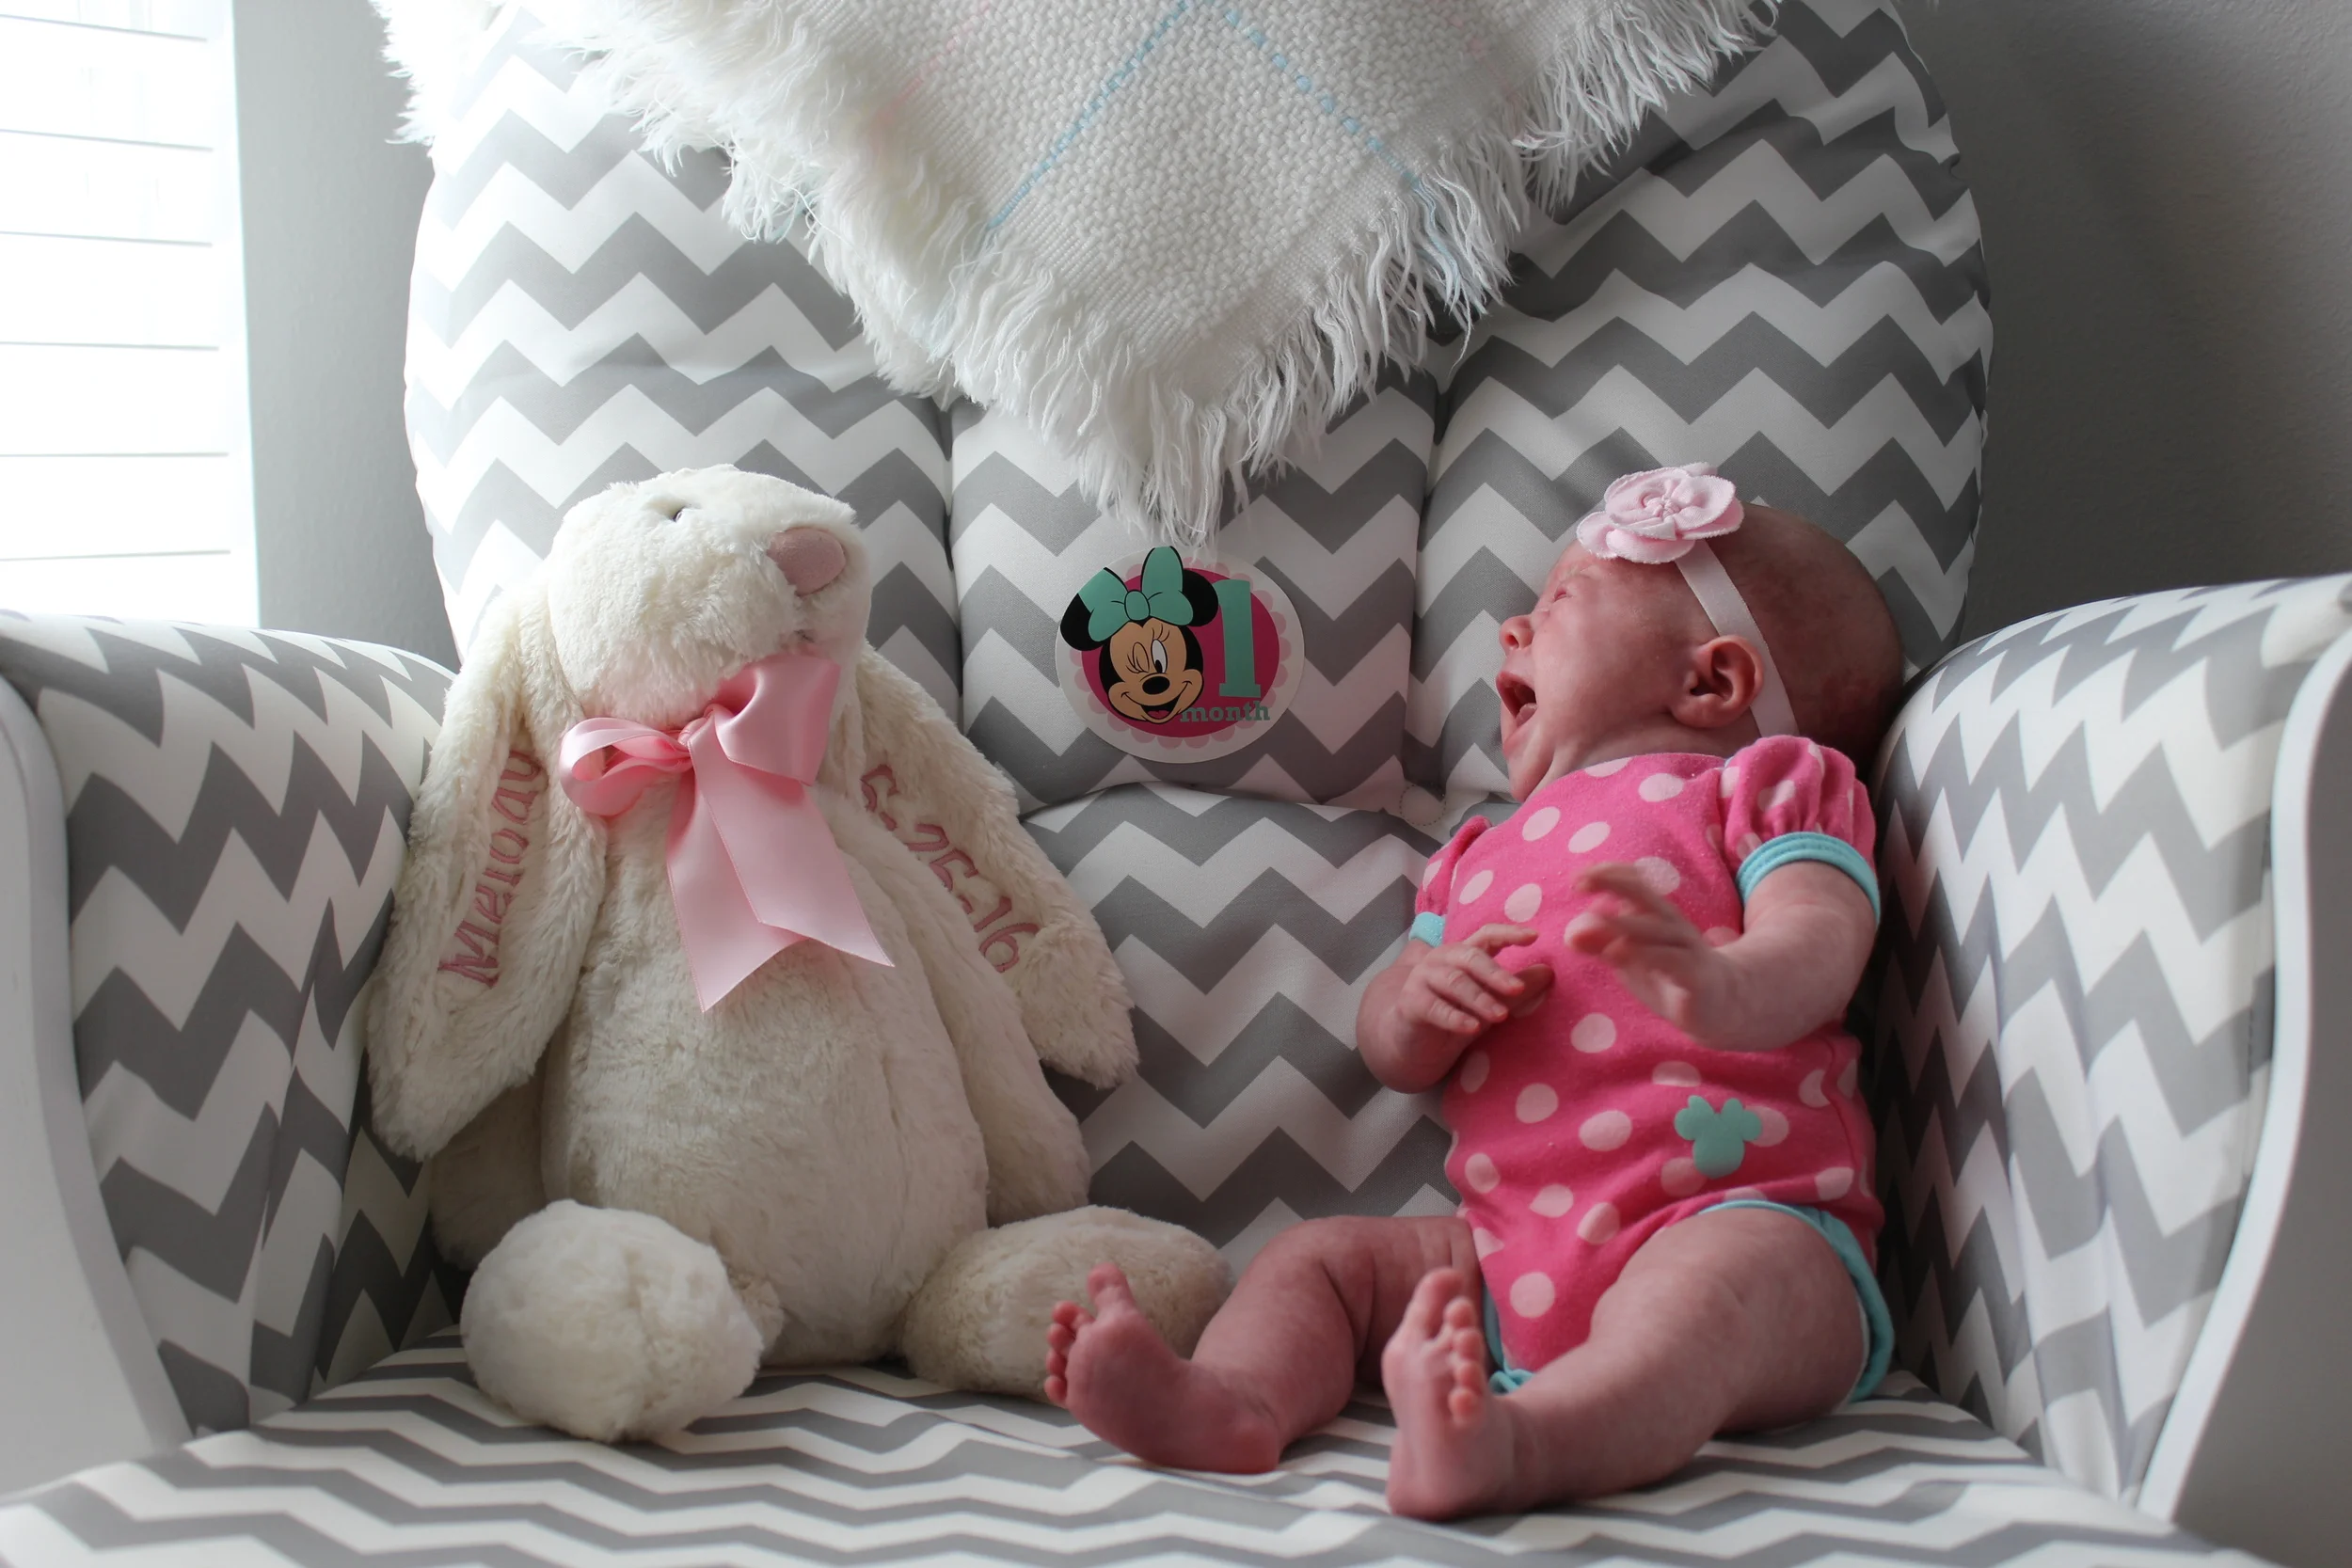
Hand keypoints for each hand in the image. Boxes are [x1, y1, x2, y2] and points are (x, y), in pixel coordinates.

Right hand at [1394, 922, 1552, 1057]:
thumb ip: (1514, 989)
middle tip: (1518, 989)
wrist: (1415, 1043)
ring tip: (1500, 1015)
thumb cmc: (1455, 1015)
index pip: (1486, 935)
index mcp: (1463, 954)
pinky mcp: (1410, 1002)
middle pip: (1470, 956)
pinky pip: (1434, 1007)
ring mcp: (1422, 978)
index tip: (1534, 937)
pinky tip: (1472, 1028)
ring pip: (1454, 981)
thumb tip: (1548, 972)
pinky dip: (1454, 1017)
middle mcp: (1441, 959)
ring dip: (1479, 998)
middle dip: (1495, 973)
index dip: (1508, 933)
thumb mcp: (1489, 1002)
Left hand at [1564, 863, 1743, 1045]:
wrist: (1722, 1003)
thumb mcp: (1630, 960)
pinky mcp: (1695, 975)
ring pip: (1655, 928)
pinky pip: (1670, 960)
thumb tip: (1571, 933)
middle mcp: (1673, 925)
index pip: (1636, 882)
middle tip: (1581, 882)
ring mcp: (1686, 948)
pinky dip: (1643, 954)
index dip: (1609, 874)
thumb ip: (1602, 946)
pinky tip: (1617, 954)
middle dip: (1614, 882)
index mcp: (1657, 915)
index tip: (1578, 877)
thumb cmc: (1670, 974)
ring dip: (1621, 923)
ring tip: (1592, 921)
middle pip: (1645, 894)